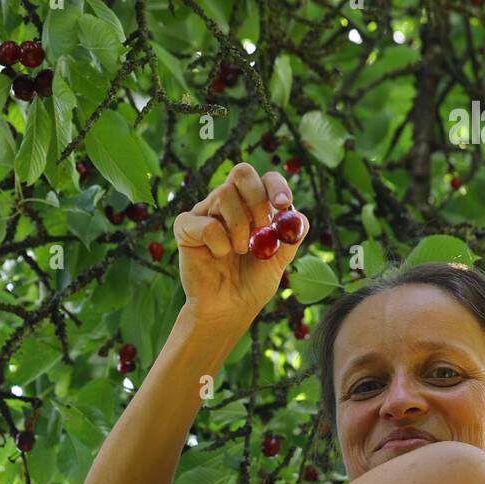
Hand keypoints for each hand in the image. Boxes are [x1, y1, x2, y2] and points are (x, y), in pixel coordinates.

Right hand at [173, 162, 309, 330]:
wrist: (228, 310)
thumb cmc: (252, 284)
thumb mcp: (279, 262)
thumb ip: (290, 239)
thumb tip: (298, 217)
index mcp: (253, 206)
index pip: (265, 179)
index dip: (276, 186)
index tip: (283, 204)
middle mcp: (228, 203)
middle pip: (242, 173)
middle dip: (257, 198)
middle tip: (262, 227)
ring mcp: (206, 213)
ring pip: (224, 195)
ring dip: (239, 227)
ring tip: (240, 251)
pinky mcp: (186, 228)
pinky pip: (205, 224)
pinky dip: (219, 243)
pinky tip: (219, 257)